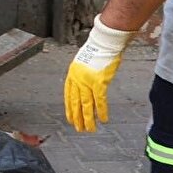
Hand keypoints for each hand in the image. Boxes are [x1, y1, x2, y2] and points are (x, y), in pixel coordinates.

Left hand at [64, 15, 134, 132]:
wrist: (104, 43)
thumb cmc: (96, 50)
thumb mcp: (83, 62)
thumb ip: (82, 75)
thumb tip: (86, 86)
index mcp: (72, 74)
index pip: (68, 95)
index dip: (69, 108)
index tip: (70, 118)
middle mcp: (77, 79)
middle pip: (76, 102)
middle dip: (77, 117)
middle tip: (78, 128)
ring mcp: (87, 81)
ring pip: (86, 105)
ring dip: (88, 119)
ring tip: (89, 129)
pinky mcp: (99, 82)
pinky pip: (100, 101)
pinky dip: (101, 111)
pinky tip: (103, 119)